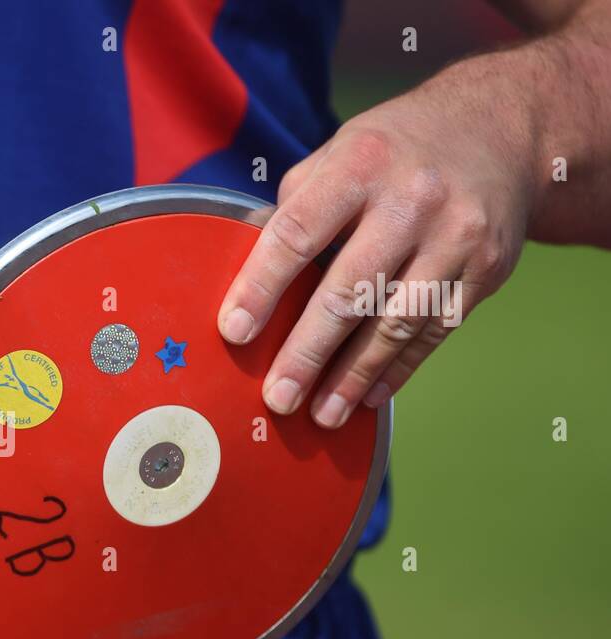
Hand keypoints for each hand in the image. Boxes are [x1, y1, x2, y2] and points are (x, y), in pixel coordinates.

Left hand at [218, 53, 540, 427]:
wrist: (502, 128)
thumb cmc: (394, 149)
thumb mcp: (340, 151)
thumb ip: (295, 207)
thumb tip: (249, 274)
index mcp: (361, 162)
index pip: (298, 233)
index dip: (261, 286)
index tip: (233, 332)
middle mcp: (413, 198)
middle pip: (349, 290)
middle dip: (308, 352)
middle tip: (277, 398)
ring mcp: (458, 236)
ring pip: (396, 321)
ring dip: (353, 376)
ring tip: (321, 414)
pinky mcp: (488, 268)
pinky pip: (435, 331)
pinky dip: (397, 369)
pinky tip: (366, 396)